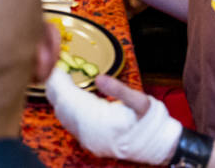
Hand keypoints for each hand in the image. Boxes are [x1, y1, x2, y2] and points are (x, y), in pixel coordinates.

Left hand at [46, 68, 181, 162]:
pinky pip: (70, 125)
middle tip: (54, 69)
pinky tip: (67, 98)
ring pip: (64, 117)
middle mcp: (91, 134)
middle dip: (56, 88)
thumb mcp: (141, 101)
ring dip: (59, 98)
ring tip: (58, 80)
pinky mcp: (90, 143)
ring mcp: (89, 140)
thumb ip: (119, 89)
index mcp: (102, 122)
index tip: (57, 68)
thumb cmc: (151, 122)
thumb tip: (99, 78)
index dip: (60, 83)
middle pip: (63, 107)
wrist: (159, 147)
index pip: (71, 99)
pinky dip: (65, 109)